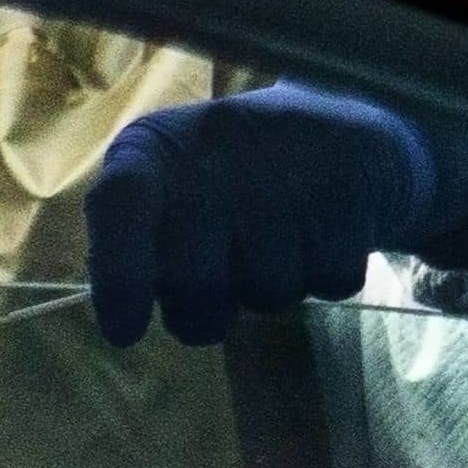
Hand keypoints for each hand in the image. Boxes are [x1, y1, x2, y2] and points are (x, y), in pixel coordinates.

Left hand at [82, 82, 467, 345]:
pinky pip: (329, 280)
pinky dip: (326, 278)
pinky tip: (320, 237)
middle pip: (195, 277)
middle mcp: (214, 140)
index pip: (120, 203)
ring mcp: (287, 158)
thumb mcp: (168, 198)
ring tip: (277, 247)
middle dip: (203, 313)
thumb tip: (116, 314)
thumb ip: (134, 246)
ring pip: (269, 289)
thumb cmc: (231, 182)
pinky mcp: (352, 181)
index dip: (119, 277)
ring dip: (270, 290)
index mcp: (154, 145)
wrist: (342, 135)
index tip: (125, 332)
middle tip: (217, 300)